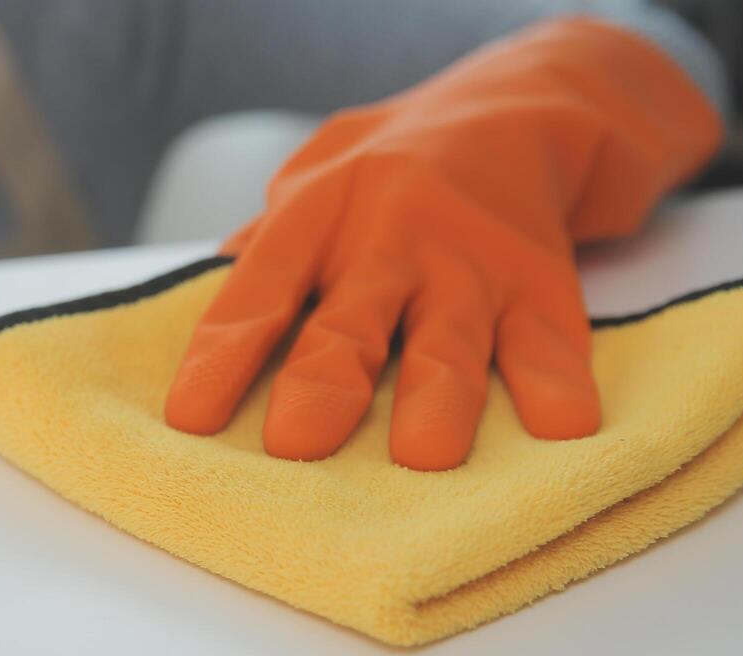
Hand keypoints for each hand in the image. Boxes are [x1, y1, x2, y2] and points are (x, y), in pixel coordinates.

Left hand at [164, 17, 720, 469]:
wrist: (513, 112)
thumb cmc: (382, 172)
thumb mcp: (307, 187)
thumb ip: (259, 257)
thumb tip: (182, 324)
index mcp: (315, 219)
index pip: (257, 295)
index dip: (221, 357)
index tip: (191, 419)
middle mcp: (387, 240)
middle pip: (349, 324)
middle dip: (321, 385)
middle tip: (295, 443)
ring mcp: (468, 266)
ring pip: (448, 343)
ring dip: (437, 400)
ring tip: (423, 455)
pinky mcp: (540, 287)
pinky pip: (550, 343)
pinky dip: (558, 387)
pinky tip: (560, 429)